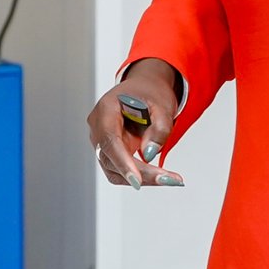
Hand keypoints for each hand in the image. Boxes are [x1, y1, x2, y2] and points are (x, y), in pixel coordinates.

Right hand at [87, 60, 184, 187]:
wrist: (145, 88)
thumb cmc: (151, 92)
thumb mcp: (162, 104)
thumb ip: (158, 128)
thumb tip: (149, 154)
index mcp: (106, 109)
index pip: (109, 141)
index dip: (122, 162)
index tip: (137, 180)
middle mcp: (98, 127)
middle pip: (112, 159)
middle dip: (141, 173)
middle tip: (169, 179)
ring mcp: (102, 141)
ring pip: (115, 169)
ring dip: (142, 177)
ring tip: (170, 178)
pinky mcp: (111, 151)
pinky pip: (121, 168)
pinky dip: (141, 174)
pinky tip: (162, 176)